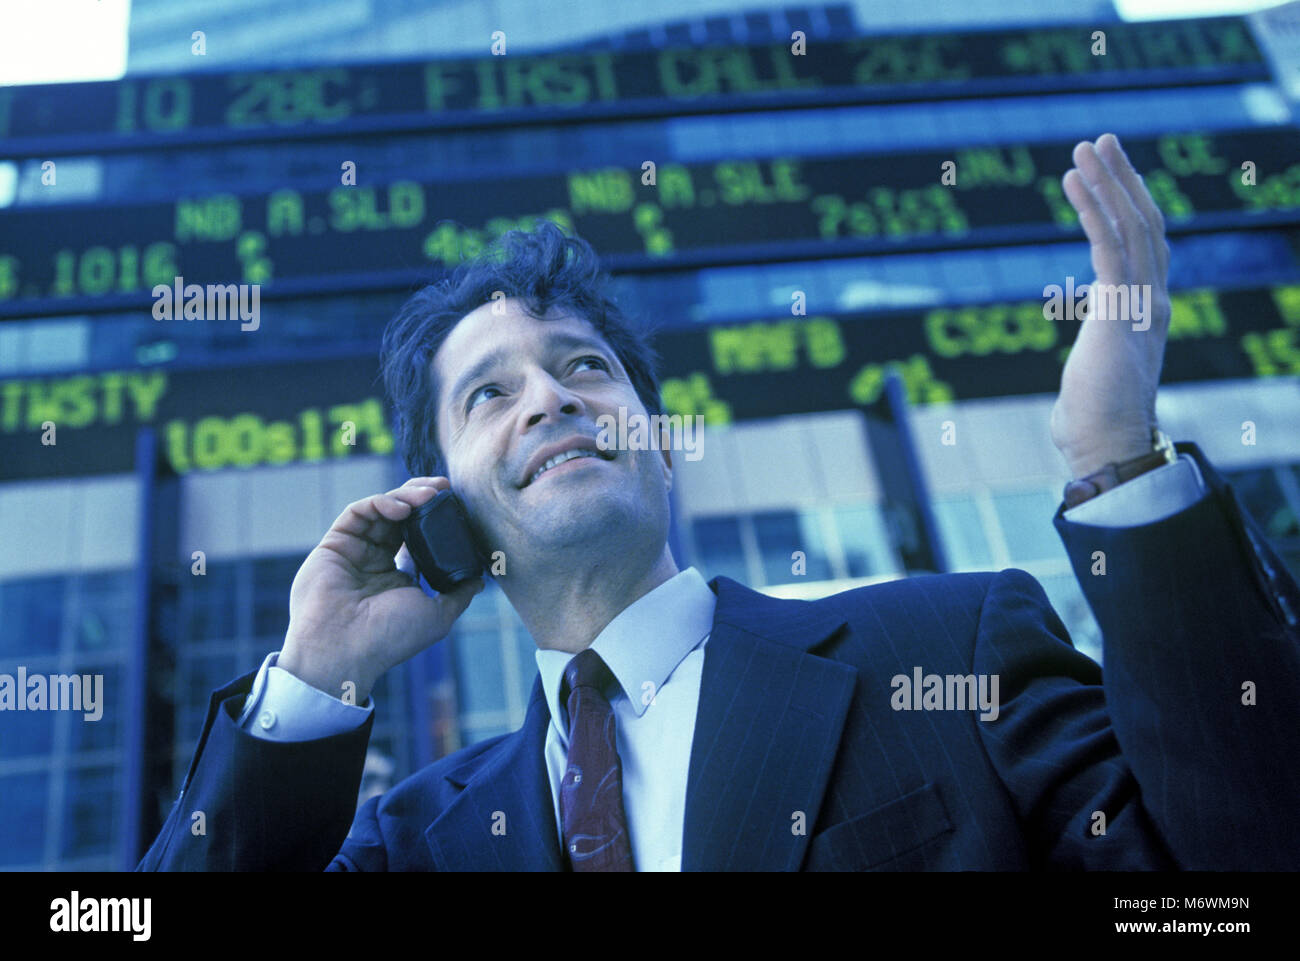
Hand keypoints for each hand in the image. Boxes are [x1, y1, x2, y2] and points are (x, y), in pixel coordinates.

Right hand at [279, 476, 483, 703]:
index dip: (436, 520)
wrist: (344, 650)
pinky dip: (381, 503)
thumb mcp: (436, 616)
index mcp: (397, 578)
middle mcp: (375, 562)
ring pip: (381, 510)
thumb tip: (480, 579)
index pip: (417, 538)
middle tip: (444, 487)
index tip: (456, 506)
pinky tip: (402, 508)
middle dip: (423, 498)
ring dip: (406, 497)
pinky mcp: (335, 543)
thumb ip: (458, 594)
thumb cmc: (390, 638)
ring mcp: (354, 551)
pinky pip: (358, 512)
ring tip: (428, 495)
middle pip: (400, 518)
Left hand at [1050, 133, 1171, 478]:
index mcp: (1150, 312)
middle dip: (1122, 179)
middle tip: (1101, 142)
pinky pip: (1108, 245)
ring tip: (1084, 148)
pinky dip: (1091, 209)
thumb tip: (1085, 364)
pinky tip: (1072, 182)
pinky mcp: (1119, 309)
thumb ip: (1098, 352)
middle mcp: (1153, 300)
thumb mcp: (1098, 371)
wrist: (1105, 444)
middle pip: (1145, 223)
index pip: (1147, 246)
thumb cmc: (1092, 420)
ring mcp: (1141, 303)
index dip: (1132, 205)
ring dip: (1105, 182)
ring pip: (1129, 226)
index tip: (1111, 175)